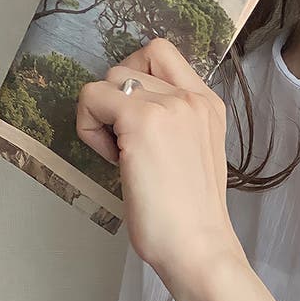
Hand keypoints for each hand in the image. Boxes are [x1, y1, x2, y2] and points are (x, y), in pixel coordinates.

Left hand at [75, 38, 236, 277]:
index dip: (137, 78)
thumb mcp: (194, 153)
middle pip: (130, 64)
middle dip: (118, 99)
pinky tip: (112, 159)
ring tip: (123, 155)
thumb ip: (174, 123)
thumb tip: (127, 109)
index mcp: (209, 106)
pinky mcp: (141, 120)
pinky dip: (90, 127)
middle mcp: (193, 98)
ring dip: (103, 113)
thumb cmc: (192, 216)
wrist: (198, 246)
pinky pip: (91, 97)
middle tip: (129, 144)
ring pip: (109, 78)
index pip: (162, 54)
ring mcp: (169, 106)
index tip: (137, 120)